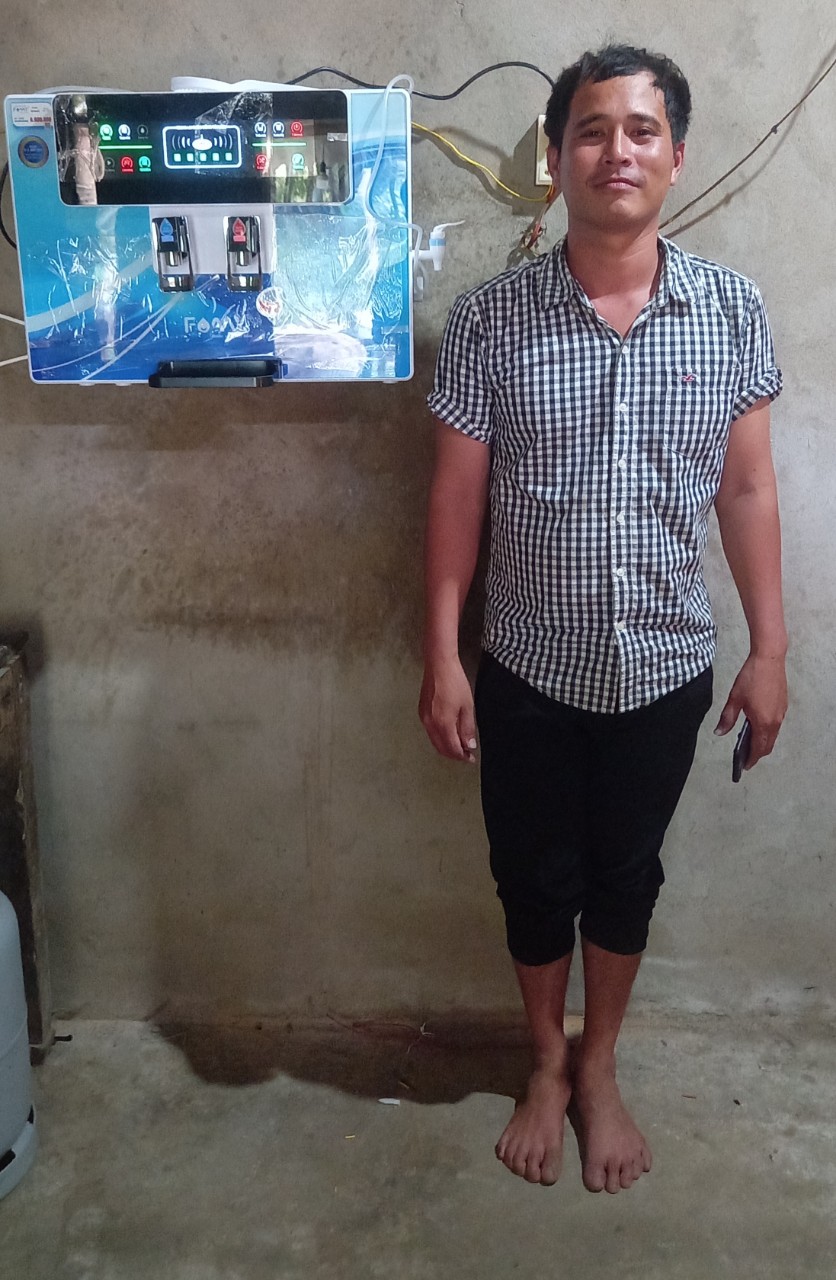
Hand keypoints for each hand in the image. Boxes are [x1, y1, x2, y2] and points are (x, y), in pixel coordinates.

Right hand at [419, 657, 477, 761]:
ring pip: (434, 741)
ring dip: (446, 746)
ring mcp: (424, 718)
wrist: (439, 665)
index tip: (470, 757)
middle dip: (453, 754)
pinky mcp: (421, 712)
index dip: (462, 756)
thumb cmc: (455, 682)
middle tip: (465, 754)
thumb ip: (467, 728)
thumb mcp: (467, 706)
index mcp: (443, 723)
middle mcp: (430, 724)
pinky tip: (448, 733)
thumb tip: (468, 745)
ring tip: (458, 745)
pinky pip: (430, 731)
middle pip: (441, 748)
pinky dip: (439, 737)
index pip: (452, 748)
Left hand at [713, 653, 786, 768]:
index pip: (758, 748)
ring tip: (749, 744)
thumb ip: (727, 718)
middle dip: (757, 753)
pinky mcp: (783, 706)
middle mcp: (775, 721)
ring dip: (763, 742)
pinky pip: (776, 725)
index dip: (751, 759)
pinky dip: (767, 732)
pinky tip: (756, 727)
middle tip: (746, 758)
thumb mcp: (734, 699)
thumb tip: (719, 732)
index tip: (745, 766)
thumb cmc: (751, 678)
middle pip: (768, 745)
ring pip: (773, 735)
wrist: (769, 659)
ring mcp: (781, 714)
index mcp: (763, 722)